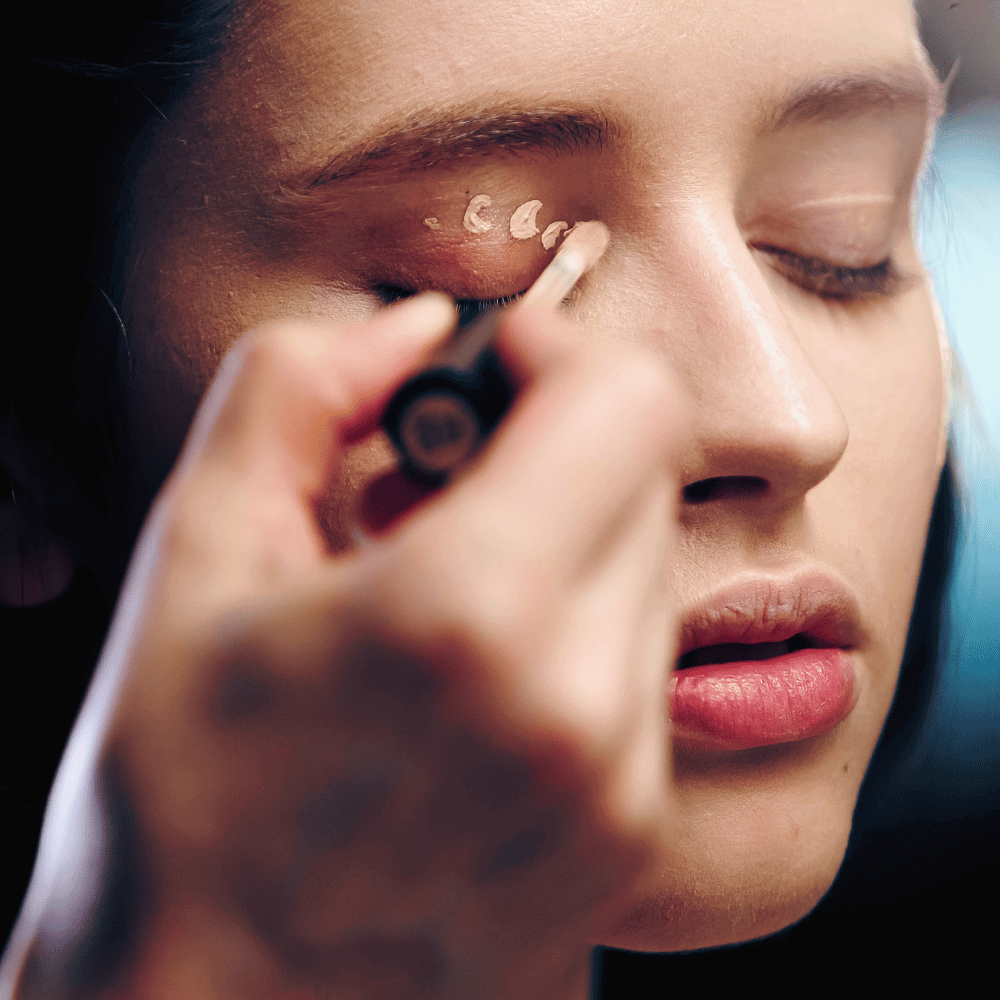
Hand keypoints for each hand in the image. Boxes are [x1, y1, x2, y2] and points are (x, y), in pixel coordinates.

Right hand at [5, 294, 684, 999]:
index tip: (484, 375)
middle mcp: (580, 709)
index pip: (628, 402)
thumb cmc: (170, 811)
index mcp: (469, 619)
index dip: (559, 353)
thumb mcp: (192, 560)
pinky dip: (573, 624)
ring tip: (442, 585)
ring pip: (650, 567)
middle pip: (645, 474)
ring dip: (560, 536)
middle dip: (549, 442)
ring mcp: (621, 788)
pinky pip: (642, 666)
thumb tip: (409, 328)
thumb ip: (295, 392)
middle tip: (435, 484)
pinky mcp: (629, 837)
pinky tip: (473, 665)